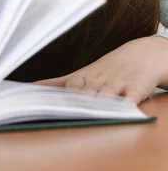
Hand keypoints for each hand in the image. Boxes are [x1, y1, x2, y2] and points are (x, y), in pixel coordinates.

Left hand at [35, 36, 167, 103]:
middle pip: (85, 95)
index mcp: (83, 78)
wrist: (141, 55)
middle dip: (76, 105)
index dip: (59, 101)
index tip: (44, 108)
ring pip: (106, 96)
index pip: (68, 89)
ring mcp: (118, 84)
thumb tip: (29, 88)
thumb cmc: (105, 69)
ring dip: (99, 105)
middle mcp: (98, 81)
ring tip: (90, 114)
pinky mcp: (137, 88)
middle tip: (64, 115)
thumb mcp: (81, 73)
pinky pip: (132, 97)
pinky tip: (123, 110)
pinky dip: (127, 105)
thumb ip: (56, 83)